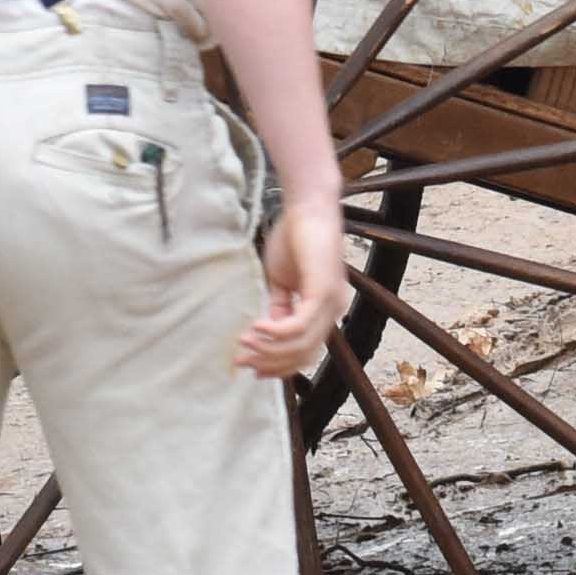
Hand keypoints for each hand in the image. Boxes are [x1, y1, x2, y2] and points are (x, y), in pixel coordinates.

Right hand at [232, 184, 345, 382]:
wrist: (308, 207)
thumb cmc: (295, 238)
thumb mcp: (282, 280)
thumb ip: (279, 306)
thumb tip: (268, 332)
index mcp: (326, 310)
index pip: (306, 351)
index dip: (279, 365)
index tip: (252, 368)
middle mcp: (334, 310)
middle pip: (303, 354)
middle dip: (269, 362)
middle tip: (241, 360)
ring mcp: (331, 303)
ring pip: (300, 344)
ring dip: (268, 349)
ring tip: (244, 343)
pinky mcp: (323, 292)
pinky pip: (298, 326)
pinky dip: (275, 333)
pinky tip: (256, 328)